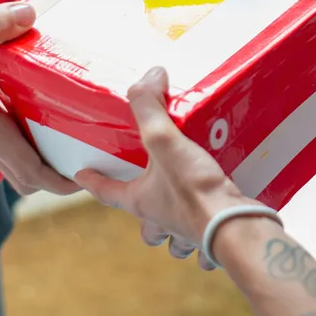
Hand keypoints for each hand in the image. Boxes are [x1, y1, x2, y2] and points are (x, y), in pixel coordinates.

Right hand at [0, 3, 77, 195]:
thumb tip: (29, 14)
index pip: (28, 169)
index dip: (58, 180)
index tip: (87, 179)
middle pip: (27, 177)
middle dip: (60, 179)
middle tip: (95, 163)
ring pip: (19, 166)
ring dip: (48, 166)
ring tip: (83, 148)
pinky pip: (13, 147)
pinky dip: (36, 149)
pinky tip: (57, 126)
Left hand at [74, 68, 249, 269]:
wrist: (235, 225)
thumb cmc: (194, 191)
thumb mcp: (165, 142)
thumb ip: (152, 109)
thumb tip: (150, 75)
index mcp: (142, 202)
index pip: (108, 192)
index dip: (93, 182)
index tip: (80, 175)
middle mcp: (163, 221)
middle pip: (147, 230)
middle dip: (146, 222)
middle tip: (149, 200)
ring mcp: (191, 231)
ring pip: (177, 239)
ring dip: (177, 229)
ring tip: (186, 209)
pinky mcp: (217, 232)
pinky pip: (209, 233)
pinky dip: (211, 225)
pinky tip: (222, 209)